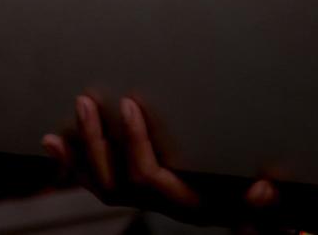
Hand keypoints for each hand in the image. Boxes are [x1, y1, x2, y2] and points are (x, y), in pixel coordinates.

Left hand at [41, 95, 279, 226]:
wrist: (242, 214)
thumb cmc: (251, 201)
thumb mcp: (261, 201)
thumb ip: (264, 200)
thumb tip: (263, 190)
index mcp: (186, 202)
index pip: (149, 176)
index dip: (134, 142)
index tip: (129, 104)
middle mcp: (161, 204)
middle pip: (115, 183)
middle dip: (97, 143)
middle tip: (86, 103)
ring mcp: (145, 200)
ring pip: (102, 186)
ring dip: (80, 153)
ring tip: (65, 120)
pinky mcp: (136, 191)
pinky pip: (97, 184)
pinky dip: (72, 165)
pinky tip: (53, 143)